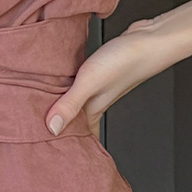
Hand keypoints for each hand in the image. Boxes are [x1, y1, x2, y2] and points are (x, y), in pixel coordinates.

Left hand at [44, 18, 164, 138]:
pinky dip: (71, 88)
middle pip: (76, 121)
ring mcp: (98, 87)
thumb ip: (70, 104)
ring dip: (64, 108)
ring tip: (43, 110)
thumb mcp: (90, 82)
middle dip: (61, 129)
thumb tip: (52, 128)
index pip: (79, 136)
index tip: (48, 153)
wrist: (151, 39)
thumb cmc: (127, 61)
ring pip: (78, 104)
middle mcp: (96, 101)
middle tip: (40, 134)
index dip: (66, 146)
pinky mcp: (99, 71)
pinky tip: (62, 82)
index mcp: (94, 110)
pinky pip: (81, 86)